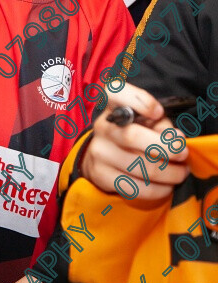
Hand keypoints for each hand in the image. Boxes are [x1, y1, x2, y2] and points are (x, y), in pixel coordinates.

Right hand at [81, 82, 189, 199]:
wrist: (102, 156)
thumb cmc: (132, 133)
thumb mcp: (146, 121)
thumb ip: (160, 124)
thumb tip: (175, 139)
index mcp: (113, 105)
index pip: (116, 92)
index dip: (139, 101)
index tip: (158, 113)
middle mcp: (102, 126)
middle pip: (132, 136)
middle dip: (166, 148)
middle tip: (183, 154)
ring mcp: (99, 151)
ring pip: (139, 166)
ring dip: (169, 173)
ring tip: (180, 172)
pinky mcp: (100, 174)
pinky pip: (134, 186)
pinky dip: (157, 189)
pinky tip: (166, 186)